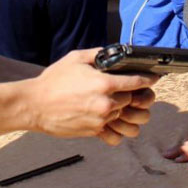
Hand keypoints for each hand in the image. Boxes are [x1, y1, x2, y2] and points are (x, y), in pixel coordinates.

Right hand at [26, 49, 157, 140]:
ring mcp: (100, 120)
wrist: (34, 105)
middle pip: (133, 100)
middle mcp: (106, 104)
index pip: (137, 82)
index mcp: (104, 84)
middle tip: (128, 89)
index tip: (153, 78)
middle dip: (133, 94)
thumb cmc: (53, 80)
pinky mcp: (94, 132)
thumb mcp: (76, 58)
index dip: (148, 79)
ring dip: (125, 112)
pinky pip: (115, 135)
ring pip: (126, 117)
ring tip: (119, 105)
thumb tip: (114, 52)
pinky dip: (117, 129)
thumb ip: (99, 54)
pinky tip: (111, 120)